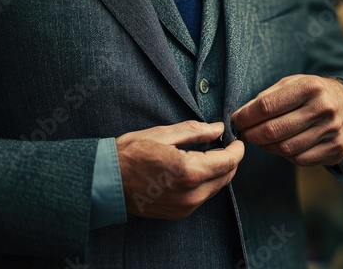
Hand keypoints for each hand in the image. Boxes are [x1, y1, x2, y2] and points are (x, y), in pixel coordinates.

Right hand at [115, 121, 243, 219]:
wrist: (105, 182)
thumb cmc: (129, 155)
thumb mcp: (162, 134)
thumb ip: (194, 132)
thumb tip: (217, 128)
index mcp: (189, 171)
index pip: (229, 161)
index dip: (237, 149)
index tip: (236, 140)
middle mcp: (191, 194)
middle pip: (227, 176)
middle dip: (230, 159)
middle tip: (222, 144)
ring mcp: (185, 207)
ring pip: (216, 188)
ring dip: (218, 171)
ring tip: (207, 155)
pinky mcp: (179, 213)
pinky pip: (203, 197)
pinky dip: (205, 183)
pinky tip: (194, 170)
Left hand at [231, 75, 342, 165]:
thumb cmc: (311, 94)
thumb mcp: (291, 84)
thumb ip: (266, 98)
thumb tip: (239, 117)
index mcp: (310, 87)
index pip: (267, 106)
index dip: (246, 117)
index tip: (237, 121)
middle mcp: (324, 108)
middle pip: (274, 130)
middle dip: (251, 135)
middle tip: (243, 135)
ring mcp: (332, 131)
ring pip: (285, 148)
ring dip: (266, 147)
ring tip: (259, 140)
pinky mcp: (336, 149)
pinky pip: (299, 159)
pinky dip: (283, 155)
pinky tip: (279, 146)